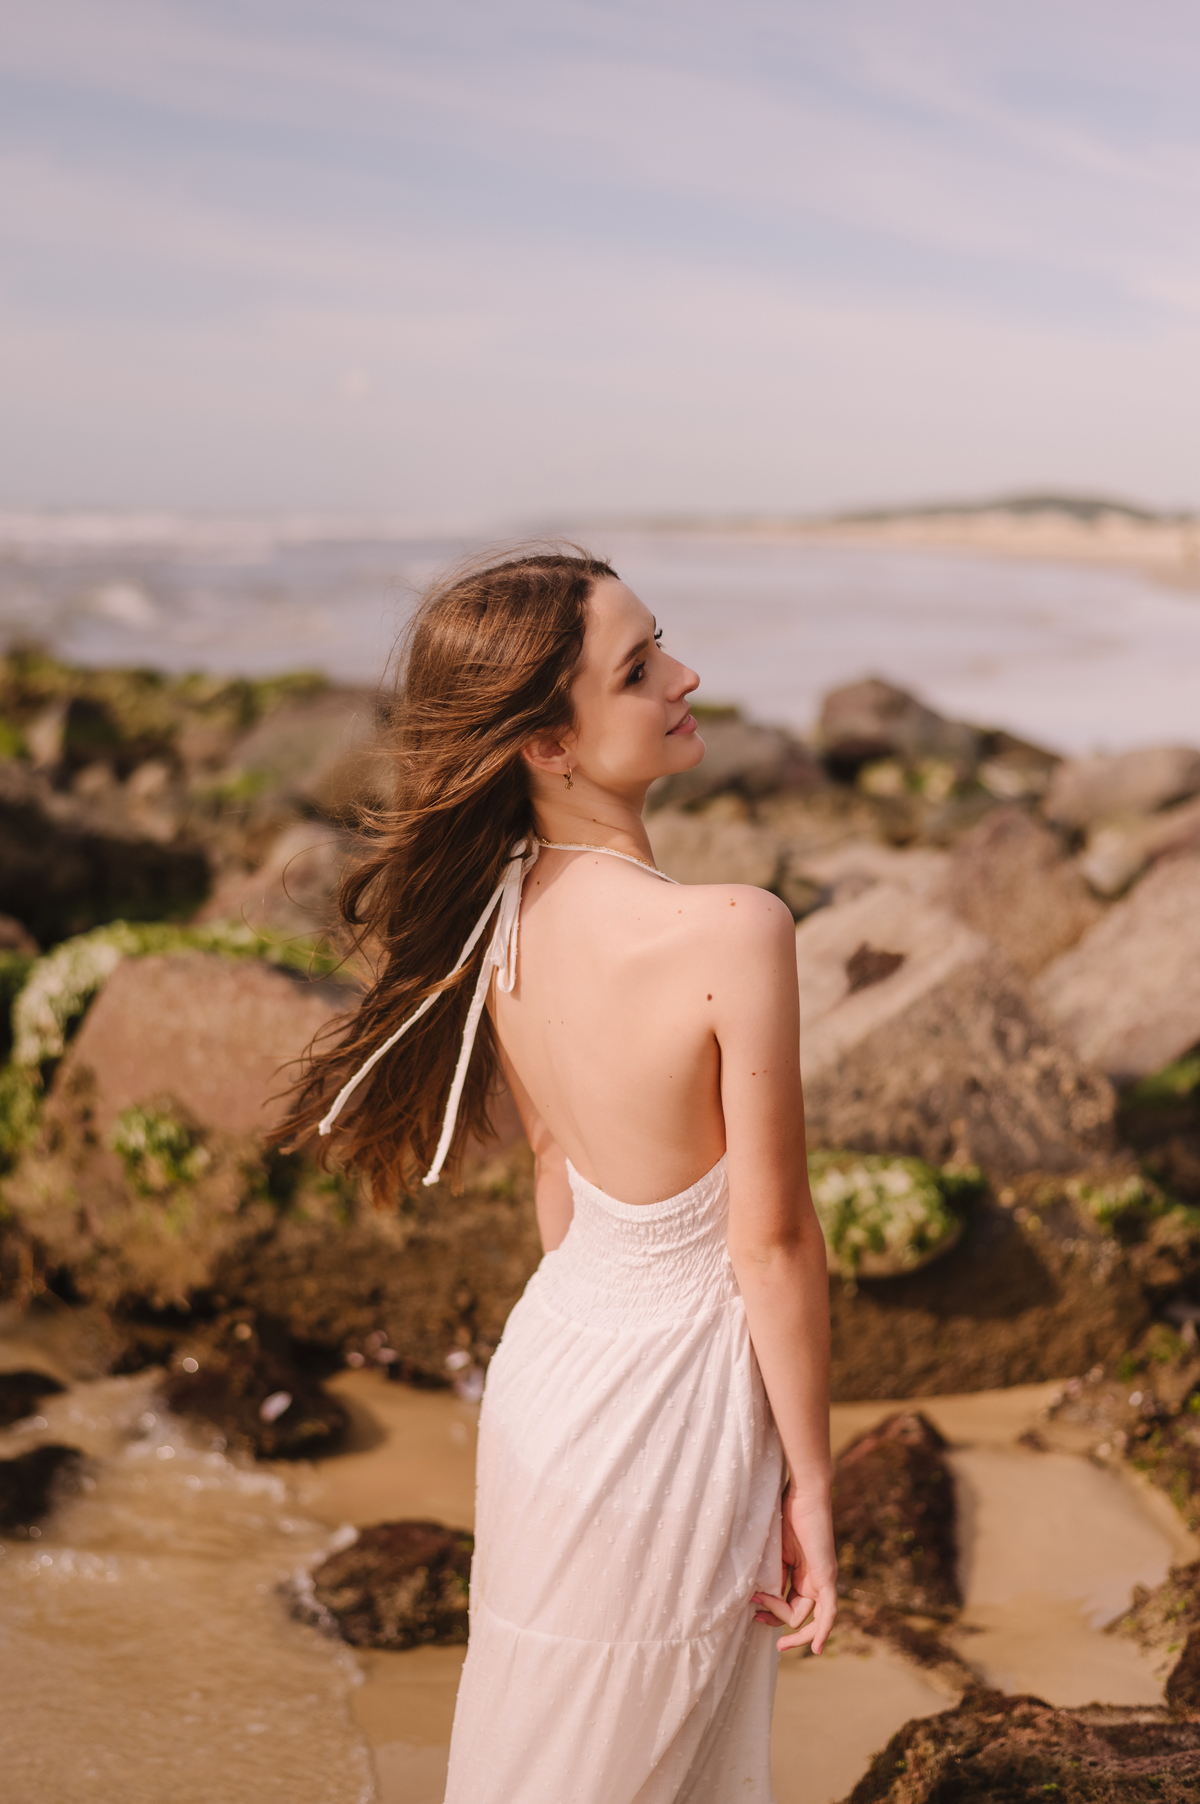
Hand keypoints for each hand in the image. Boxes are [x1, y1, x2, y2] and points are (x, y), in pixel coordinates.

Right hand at [752, 1487, 836, 1654]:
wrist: (804, 1494)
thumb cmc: (785, 1514)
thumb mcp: (773, 1551)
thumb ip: (771, 1574)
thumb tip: (757, 1596)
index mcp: (803, 1574)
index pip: (789, 1604)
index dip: (770, 1608)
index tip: (753, 1599)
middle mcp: (816, 1580)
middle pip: (800, 1615)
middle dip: (778, 1623)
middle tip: (759, 1622)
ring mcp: (824, 1579)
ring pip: (813, 1618)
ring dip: (797, 1633)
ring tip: (782, 1646)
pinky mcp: (828, 1576)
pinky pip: (829, 1611)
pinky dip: (823, 1631)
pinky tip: (816, 1648)